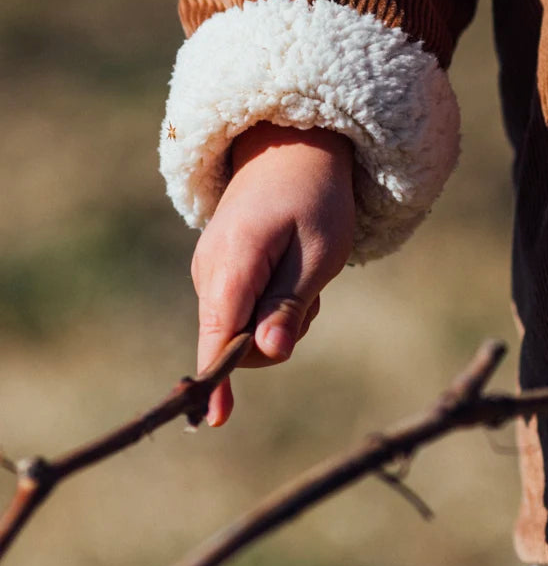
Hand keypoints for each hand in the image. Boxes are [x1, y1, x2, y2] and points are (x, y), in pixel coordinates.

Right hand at [190, 121, 356, 426]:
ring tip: (304, 269)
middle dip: (277, 336)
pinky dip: (272, 300)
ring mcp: (210, 270)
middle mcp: (209, 272)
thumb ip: (290, 304)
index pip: (216, 338)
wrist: (293, 146)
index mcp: (232, 266)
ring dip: (280, 315)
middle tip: (313, 295)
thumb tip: (268, 354)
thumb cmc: (317, 197)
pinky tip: (290, 266)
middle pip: (237, 342)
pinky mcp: (218, 270)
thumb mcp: (320, 251)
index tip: (215, 419)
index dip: (218, 381)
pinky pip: (243, 308)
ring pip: (243, 328)